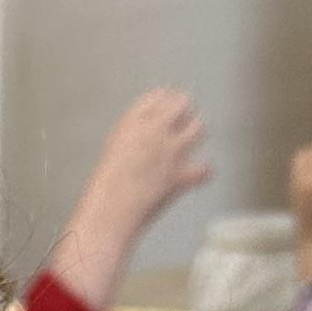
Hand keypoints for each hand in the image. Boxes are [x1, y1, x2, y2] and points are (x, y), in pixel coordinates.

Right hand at [48, 88, 212, 310]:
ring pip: (199, 128)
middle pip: (183, 104)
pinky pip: (205, 168)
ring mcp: (169, 151)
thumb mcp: (116, 150)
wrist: (107, 213)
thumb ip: (138, 136)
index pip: (159, 96)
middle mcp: (153, 131)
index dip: (166, 102)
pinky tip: (198, 174)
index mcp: (132, 122)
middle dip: (185, 114)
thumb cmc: (106, 188)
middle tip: (183, 124)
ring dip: (196, 135)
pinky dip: (203, 172)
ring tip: (189, 145)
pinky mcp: (180, 174)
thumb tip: (157, 133)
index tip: (169, 107)